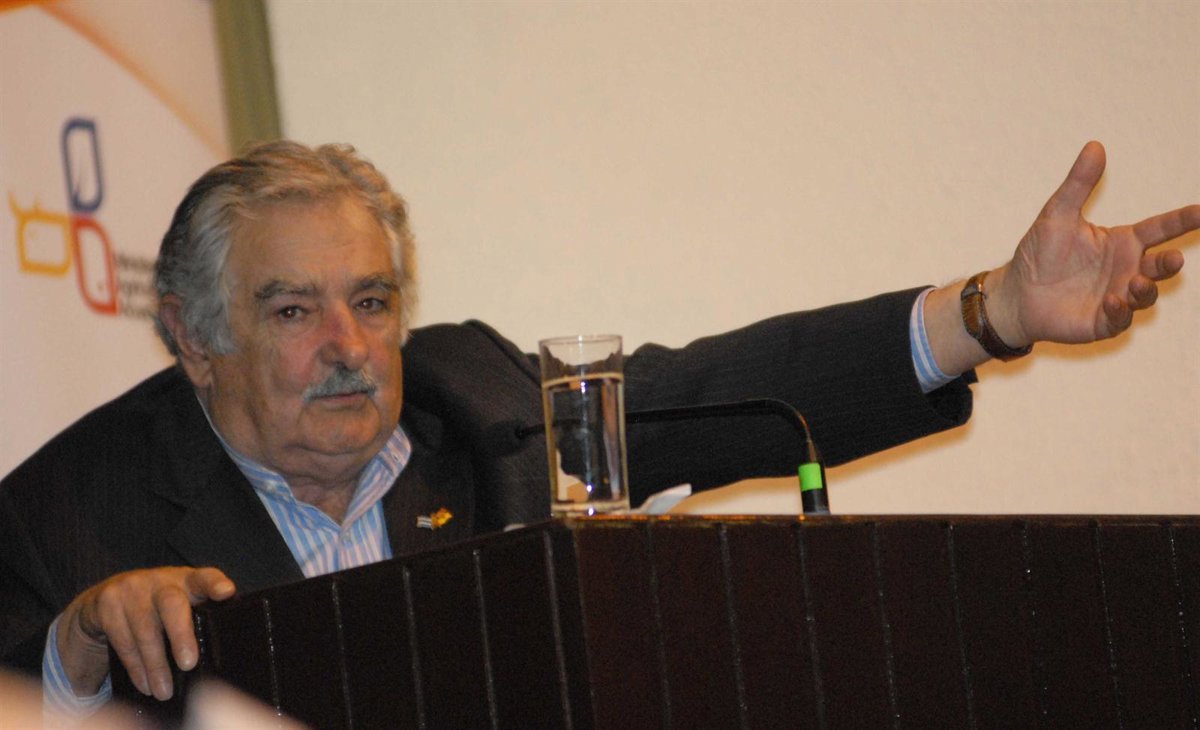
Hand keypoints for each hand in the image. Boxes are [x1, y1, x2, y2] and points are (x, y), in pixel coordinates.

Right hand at [56, 567, 235, 700]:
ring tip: (165, 691)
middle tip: (188, 664)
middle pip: (172, 604)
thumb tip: (218, 658)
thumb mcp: (180, 605)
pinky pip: (123, 640)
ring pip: (145, 630)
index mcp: (186, 580)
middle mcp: (159, 580)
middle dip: (181, 635)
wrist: (104, 600)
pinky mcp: (107, 603)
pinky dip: (136, 667)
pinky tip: (145, 685)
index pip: (204, 577)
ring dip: (156, 665)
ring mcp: (131, 589)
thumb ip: (199, 618)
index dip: (215, 583)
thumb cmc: (156, 609)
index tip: (226, 592)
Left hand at [994, 141, 1198, 345]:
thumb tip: (1095, 145)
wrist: (1015, 293)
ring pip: (1146, 294)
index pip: (1161, 228)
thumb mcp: (1057, 214)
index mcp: (1122, 242)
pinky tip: (1113, 303)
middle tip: (1173, 259)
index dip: (1183, 220)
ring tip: (1137, 282)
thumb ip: (1078, 184)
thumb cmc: (1039, 252)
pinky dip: (1120, 312)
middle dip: (1171, 263)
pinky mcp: (1102, 322)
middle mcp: (1126, 269)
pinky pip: (1120, 320)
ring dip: (1146, 289)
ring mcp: (1118, 296)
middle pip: (1161, 265)